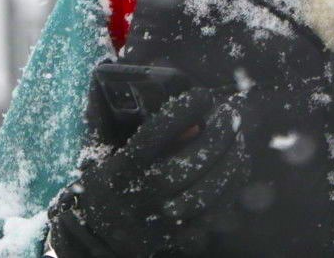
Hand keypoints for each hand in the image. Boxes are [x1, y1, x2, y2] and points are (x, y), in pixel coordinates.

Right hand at [46, 87, 248, 256]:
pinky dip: (229, 188)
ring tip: (238, 141)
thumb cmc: (107, 180)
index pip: (158, 131)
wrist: (95, 234)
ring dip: (231, 160)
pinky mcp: (176, 238)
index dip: (185, 108)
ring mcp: (161, 220)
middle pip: (193, 159)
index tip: (201, 95)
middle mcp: (142, 193)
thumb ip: (128, 122)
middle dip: (219, 133)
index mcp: (122, 167)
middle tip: (230, 116)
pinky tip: (234, 169)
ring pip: (210, 188)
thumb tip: (165, 101)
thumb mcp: (106, 149)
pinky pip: (213, 213)